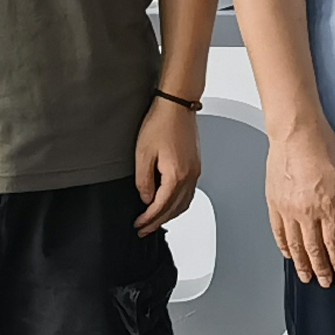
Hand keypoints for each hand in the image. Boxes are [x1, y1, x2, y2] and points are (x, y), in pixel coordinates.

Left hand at [135, 100, 202, 231]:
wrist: (177, 105)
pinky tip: (169, 202)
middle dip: (158, 222)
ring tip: (156, 220)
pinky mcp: (195, 165)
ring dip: (170, 214)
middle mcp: (190, 176)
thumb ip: (144, 181)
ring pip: (184, 203)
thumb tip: (146, 198)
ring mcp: (195, 171)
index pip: (161, 207)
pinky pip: (189, 193)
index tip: (138, 225)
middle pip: (175, 209)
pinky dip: (179, 203)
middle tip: (144, 229)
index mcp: (177, 175)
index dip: (148, 219)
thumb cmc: (161, 123)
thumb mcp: (143, 154)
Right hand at [268, 122, 334, 285]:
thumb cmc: (323, 146)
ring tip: (305, 275)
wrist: (296, 132)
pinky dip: (283, 245)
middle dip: (320, 268)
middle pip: (313, 249)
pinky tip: (287, 253)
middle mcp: (306, 212)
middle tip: (323, 281)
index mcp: (327, 206)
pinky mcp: (274, 202)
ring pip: (294, 244)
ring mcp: (287, 208)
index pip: (334, 242)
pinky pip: (278, 230)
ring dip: (301, 263)